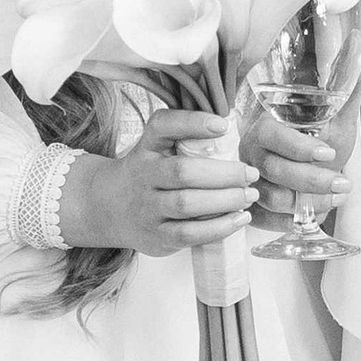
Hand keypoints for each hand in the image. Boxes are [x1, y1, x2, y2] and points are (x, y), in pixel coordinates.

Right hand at [62, 110, 257, 257]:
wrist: (109, 208)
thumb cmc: (147, 173)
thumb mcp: (156, 146)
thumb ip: (185, 133)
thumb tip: (230, 126)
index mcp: (146, 148)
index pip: (162, 127)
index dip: (192, 123)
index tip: (223, 125)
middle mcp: (143, 176)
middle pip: (183, 172)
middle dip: (224, 173)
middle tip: (251, 174)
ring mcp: (147, 209)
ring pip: (186, 204)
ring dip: (225, 200)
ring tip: (250, 196)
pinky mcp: (156, 237)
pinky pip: (189, 234)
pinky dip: (219, 227)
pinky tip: (239, 219)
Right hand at [242, 98, 354, 221]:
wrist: (311, 169)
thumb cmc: (321, 142)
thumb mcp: (336, 119)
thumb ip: (347, 90)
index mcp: (266, 128)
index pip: (274, 136)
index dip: (300, 147)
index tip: (329, 154)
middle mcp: (252, 155)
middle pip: (274, 171)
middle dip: (312, 180)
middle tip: (343, 184)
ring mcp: (249, 182)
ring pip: (271, 198)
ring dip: (307, 203)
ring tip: (335, 198)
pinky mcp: (251, 208)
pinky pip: (264, 221)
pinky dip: (288, 223)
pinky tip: (310, 216)